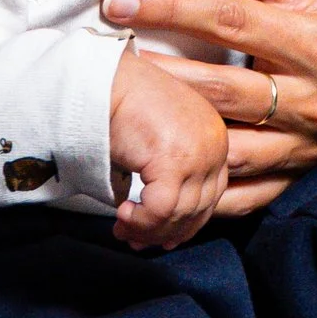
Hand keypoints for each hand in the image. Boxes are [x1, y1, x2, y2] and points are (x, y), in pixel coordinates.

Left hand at [102, 0, 316, 216]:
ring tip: (126, 111)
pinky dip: (200, 186)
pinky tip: (158, 168)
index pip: (232, 22)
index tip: (118, 2)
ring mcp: (310, 146)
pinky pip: (244, 193)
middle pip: (226, 90)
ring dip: (175, 132)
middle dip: (162, 72)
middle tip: (107, 59)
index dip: (171, 9)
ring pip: (229, 148)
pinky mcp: (298, 174)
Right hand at [108, 44, 228, 248]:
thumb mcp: (161, 132)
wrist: (101, 78)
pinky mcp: (175, 161)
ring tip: (122, 228)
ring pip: (180, 214)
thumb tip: (166, 214)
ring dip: (148, 229)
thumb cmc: (122, 98)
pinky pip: (161, 210)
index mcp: (215, 135)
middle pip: (199, 209)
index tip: (159, 234)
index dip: (184, 221)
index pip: (211, 194)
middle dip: (165, 231)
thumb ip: (173, 166)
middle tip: (136, 239)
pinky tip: (122, 215)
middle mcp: (215, 144)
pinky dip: (141, 221)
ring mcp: (198, 153)